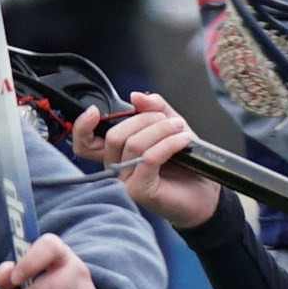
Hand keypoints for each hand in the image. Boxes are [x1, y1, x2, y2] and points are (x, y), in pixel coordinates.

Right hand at [88, 95, 217, 230]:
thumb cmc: (185, 163)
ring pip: (133, 144)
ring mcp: (125, 182)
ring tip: (180, 128)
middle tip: (168, 120)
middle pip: (114, 136)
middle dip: (143, 120)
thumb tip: (135, 96)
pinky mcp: (140, 191)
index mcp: (116, 153)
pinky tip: (184, 140)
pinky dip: (169, 143)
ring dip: (161, 129)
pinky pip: (150, 158)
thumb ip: (154, 108)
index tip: (94, 110)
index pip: (85, 142)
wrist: (205, 192)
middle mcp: (116, 168)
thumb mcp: (170, 125)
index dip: (82, 126)